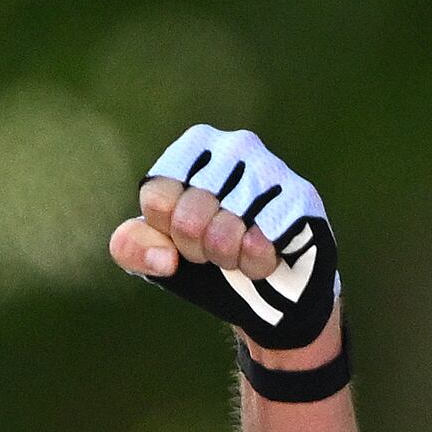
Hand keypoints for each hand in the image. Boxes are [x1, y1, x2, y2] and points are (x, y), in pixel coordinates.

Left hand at [113, 125, 338, 359]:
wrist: (269, 285)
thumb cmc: (208, 256)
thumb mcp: (156, 251)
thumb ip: (130, 245)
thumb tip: (165, 258)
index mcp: (195, 147)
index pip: (157, 198)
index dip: (167, 232)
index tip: (183, 233)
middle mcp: (235, 145)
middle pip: (188, 218)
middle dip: (198, 249)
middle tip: (216, 246)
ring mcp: (271, 168)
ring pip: (225, 232)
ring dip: (229, 259)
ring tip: (243, 250)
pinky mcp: (301, 197)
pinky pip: (260, 242)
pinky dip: (256, 263)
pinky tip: (267, 255)